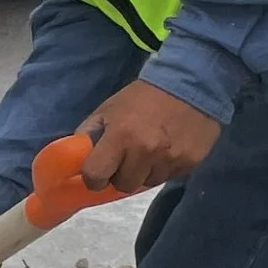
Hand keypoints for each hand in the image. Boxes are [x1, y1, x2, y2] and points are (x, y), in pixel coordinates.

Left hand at [77, 79, 220, 194]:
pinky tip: (169, 147)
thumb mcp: (109, 109)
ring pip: (147, 183)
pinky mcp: (190, 163)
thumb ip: (88, 134)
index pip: (95, 176)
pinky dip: (165, 167)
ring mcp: (170, 159)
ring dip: (145, 171)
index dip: (94, 177)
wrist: (192, 82)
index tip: (99, 171)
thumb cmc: (144, 96)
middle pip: (123, 185)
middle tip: (128, 156)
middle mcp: (145, 151)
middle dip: (121, 174)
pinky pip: (169, 177)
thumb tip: (75, 158)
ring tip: (151, 149)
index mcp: (120, 137)